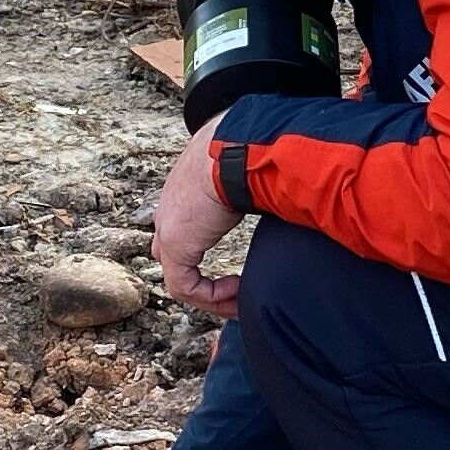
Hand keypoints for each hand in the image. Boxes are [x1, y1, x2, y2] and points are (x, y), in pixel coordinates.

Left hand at [153, 116, 243, 318]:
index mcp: (185, 190)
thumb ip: (253, 185)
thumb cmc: (250, 152)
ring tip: (240, 299)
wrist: (237, 150)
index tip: (236, 264)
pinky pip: (185, 286)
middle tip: (233, 292)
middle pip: (172, 256)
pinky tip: (238, 290)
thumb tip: (281, 187)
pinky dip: (212, 295)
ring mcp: (168, 229)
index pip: (183, 228)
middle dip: (201, 278)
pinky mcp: (175, 246)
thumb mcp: (248, 171)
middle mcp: (170, 211)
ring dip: (211, 293)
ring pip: (180, 277)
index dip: (203, 252)